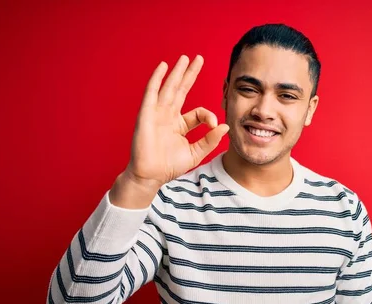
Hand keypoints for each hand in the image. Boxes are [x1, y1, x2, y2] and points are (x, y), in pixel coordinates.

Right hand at [125, 55, 228, 186]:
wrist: (151, 176)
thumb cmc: (169, 166)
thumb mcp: (195, 153)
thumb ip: (210, 140)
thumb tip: (225, 127)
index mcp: (179, 125)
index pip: (198, 112)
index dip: (208, 115)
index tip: (214, 125)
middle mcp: (168, 116)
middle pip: (181, 90)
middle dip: (190, 74)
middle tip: (198, 58)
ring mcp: (156, 114)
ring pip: (169, 88)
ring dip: (177, 72)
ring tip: (185, 58)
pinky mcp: (146, 114)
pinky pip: (152, 93)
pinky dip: (157, 79)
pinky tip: (163, 67)